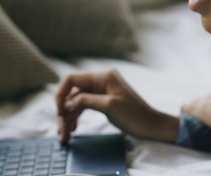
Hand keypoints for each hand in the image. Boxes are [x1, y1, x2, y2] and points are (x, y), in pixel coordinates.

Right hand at [55, 69, 178, 143]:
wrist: (151, 125)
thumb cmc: (134, 115)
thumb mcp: (109, 106)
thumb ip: (85, 101)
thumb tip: (66, 103)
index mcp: (103, 76)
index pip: (72, 79)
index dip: (61, 94)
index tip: (59, 112)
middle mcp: (100, 79)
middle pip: (72, 91)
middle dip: (64, 110)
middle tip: (61, 130)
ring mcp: (101, 89)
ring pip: (76, 100)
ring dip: (69, 116)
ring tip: (65, 134)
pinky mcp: (102, 99)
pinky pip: (83, 105)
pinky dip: (77, 116)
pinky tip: (73, 128)